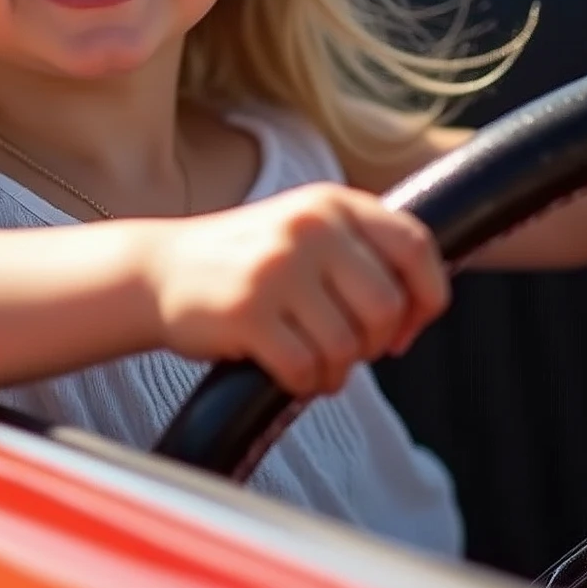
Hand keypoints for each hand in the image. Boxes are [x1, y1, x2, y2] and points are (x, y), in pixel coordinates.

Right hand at [144, 183, 449, 398]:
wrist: (159, 271)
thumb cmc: (247, 261)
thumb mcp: (307, 230)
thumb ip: (364, 252)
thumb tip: (424, 306)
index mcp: (333, 203)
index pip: (417, 246)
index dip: (427, 297)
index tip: (408, 327)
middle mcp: (309, 228)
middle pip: (386, 307)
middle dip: (375, 344)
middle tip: (348, 350)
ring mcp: (276, 268)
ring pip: (346, 345)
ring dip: (336, 371)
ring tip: (313, 364)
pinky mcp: (247, 312)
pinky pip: (305, 368)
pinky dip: (304, 384)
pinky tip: (288, 373)